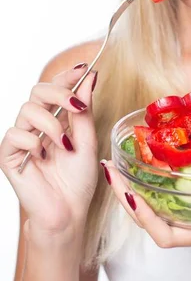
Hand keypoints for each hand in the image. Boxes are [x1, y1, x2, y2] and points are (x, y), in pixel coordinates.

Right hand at [0, 66, 97, 244]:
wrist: (69, 212)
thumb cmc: (78, 179)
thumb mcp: (87, 140)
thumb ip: (84, 110)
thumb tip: (91, 77)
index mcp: (56, 118)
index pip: (56, 87)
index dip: (67, 76)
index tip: (85, 69)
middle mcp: (36, 125)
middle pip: (38, 90)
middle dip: (59, 93)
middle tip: (77, 105)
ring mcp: (22, 139)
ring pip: (27, 110)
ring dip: (51, 124)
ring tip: (64, 145)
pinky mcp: (9, 155)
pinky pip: (15, 135)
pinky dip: (33, 142)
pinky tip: (43, 157)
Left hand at [101, 160, 190, 247]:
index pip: (166, 235)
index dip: (147, 220)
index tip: (133, 197)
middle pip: (149, 220)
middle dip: (127, 198)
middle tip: (110, 169)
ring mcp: (190, 210)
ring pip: (152, 206)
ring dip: (131, 188)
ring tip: (115, 164)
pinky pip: (163, 192)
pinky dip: (147, 179)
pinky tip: (140, 160)